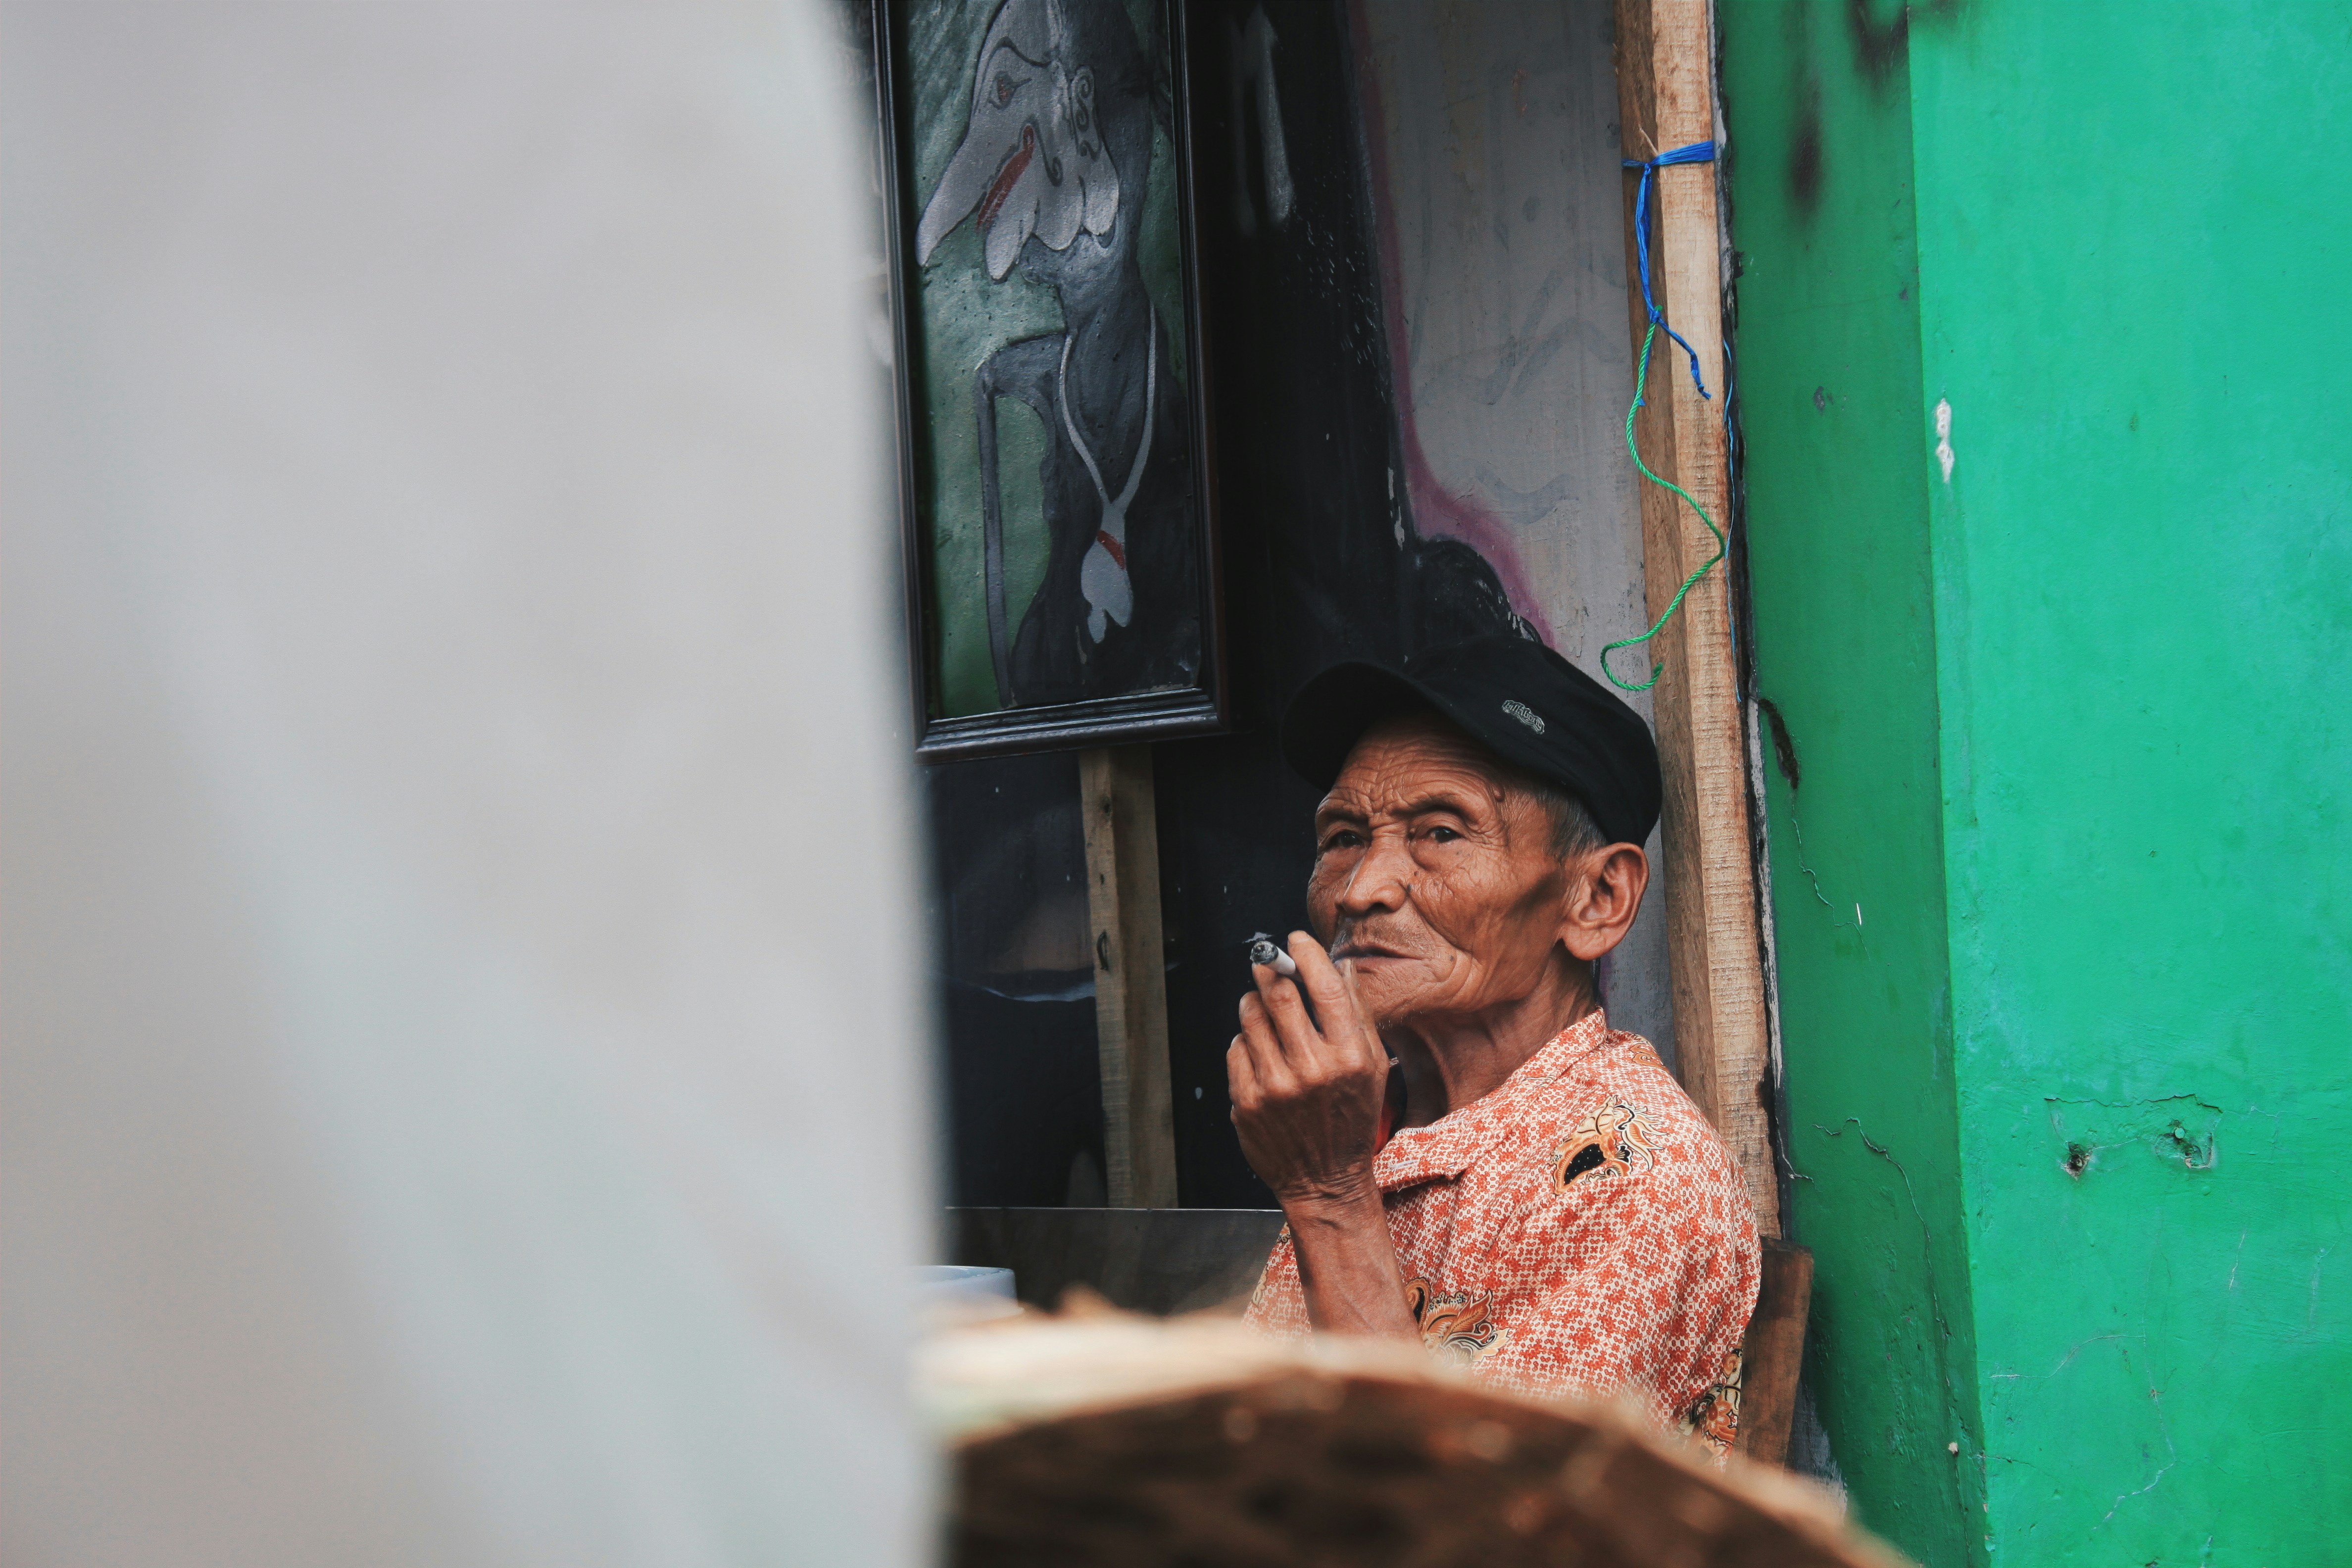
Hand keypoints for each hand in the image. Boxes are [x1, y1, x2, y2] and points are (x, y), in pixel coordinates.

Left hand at [1227, 931, 1388, 1209]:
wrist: (1325, 1181)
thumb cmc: (1352, 1119)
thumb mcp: (1373, 1067)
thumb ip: (1357, 1014)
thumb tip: (1339, 965)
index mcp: (1350, 1057)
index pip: (1324, 988)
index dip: (1306, 954)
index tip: (1296, 940)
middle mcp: (1312, 1070)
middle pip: (1279, 995)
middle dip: (1269, 968)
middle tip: (1266, 958)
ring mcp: (1275, 1087)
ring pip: (1251, 1018)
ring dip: (1253, 1000)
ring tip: (1260, 1002)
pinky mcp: (1246, 1102)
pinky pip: (1236, 1049)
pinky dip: (1244, 1039)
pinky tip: (1258, 1048)